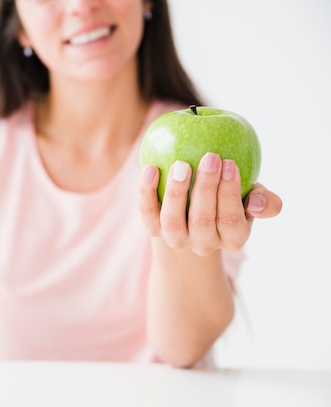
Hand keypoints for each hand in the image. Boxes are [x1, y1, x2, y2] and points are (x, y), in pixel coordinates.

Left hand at [139, 152, 282, 255]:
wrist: (195, 218)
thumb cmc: (230, 201)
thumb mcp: (252, 200)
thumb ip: (266, 201)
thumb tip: (257, 201)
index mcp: (232, 238)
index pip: (231, 221)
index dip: (230, 193)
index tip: (230, 163)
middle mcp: (203, 243)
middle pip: (203, 220)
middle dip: (207, 188)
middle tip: (210, 157)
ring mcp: (176, 239)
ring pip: (173, 221)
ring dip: (176, 192)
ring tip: (181, 164)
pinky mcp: (154, 230)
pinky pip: (148, 213)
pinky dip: (146, 192)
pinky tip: (150, 168)